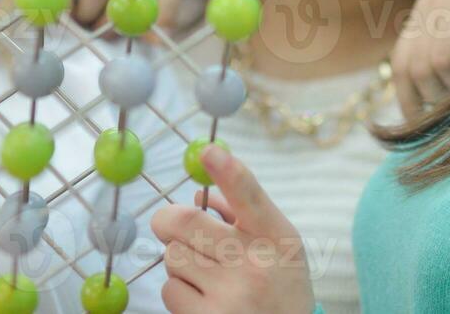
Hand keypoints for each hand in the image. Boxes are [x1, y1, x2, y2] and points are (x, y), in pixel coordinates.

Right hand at [55, 0, 186, 32]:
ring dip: (87, 12)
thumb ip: (140, 20)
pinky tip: (57, 11)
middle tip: (101, 30)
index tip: (154, 37)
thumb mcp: (123, 7)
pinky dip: (62, 2)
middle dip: (115, 16)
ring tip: (79, 18)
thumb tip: (158, 39)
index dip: (165, 8)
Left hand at [151, 146, 316, 313]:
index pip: (249, 196)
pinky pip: (170, 290)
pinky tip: (203, 299)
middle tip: (168, 224)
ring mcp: (229, 295)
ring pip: (172, 256)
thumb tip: (201, 193)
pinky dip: (178, 291)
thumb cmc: (281, 286)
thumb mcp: (280, 245)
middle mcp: (254, 264)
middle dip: (168, 220)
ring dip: (179, 261)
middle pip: (185, 222)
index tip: (209, 151)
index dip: (227, 171)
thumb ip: (247, 213)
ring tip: (205, 274)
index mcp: (276, 236)